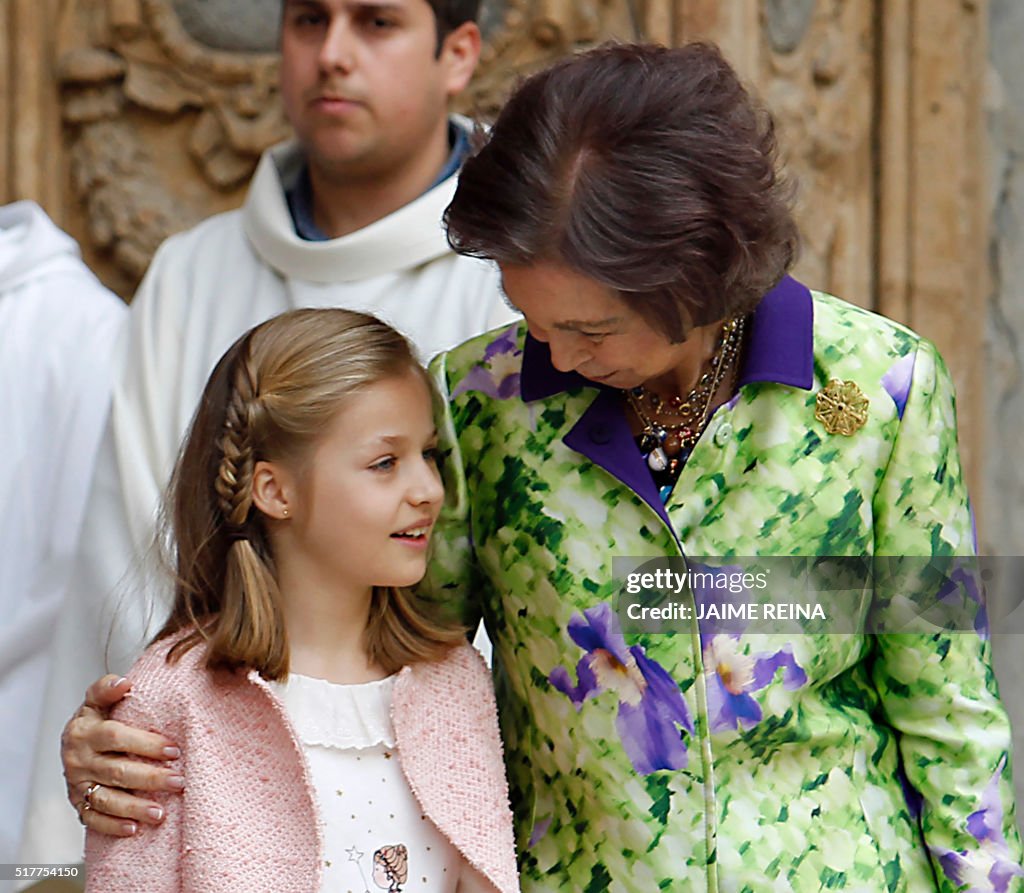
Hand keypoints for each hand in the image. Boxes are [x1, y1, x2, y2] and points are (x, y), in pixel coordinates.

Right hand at [63, 675, 183, 836]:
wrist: (72, 743)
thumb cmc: (95, 719)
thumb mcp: (96, 700)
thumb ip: (106, 688)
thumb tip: (125, 682)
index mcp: (84, 732)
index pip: (116, 737)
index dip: (145, 743)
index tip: (174, 750)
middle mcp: (78, 760)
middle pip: (117, 771)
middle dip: (150, 778)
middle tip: (179, 782)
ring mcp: (77, 785)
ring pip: (107, 799)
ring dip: (135, 807)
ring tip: (161, 813)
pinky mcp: (77, 804)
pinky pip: (93, 819)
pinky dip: (113, 826)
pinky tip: (134, 829)